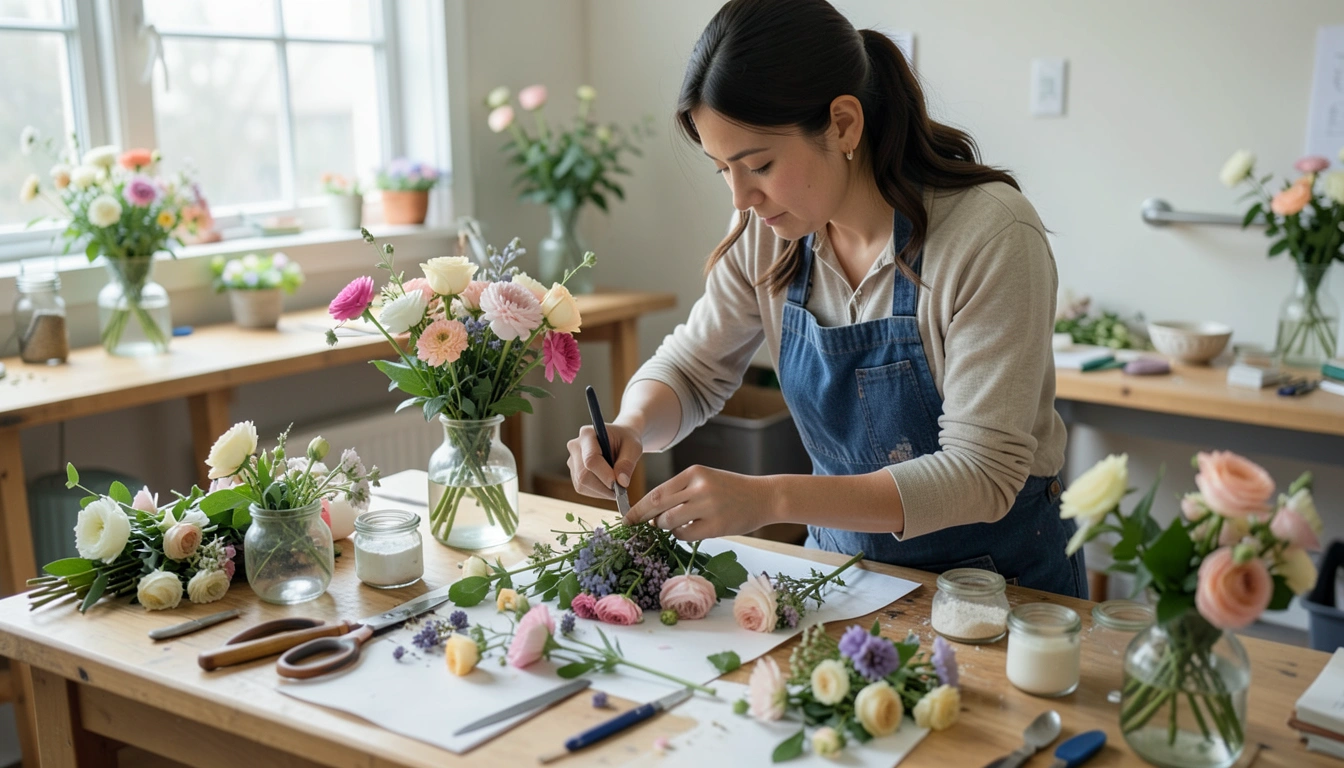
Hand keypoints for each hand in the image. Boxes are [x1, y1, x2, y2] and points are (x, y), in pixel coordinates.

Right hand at [566, 423, 642, 499]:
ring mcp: (572, 460)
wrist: (619, 439)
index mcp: (588, 434)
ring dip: (602, 491)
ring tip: (616, 485)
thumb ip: (627, 463)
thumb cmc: (626, 440)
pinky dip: (597, 492)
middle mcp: (575, 446)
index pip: (591, 459)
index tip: (619, 485)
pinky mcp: (573, 472)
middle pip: (584, 475)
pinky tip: (608, 485)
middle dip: (604, 487)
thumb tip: (622, 482)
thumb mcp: (633, 447)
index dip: (604, 475)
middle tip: (621, 490)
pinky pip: (582, 488)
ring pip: (582, 484)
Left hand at [624, 465, 776, 540]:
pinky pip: (686, 535)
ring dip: (664, 527)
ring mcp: (708, 506)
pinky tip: (689, 530)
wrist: (764, 496)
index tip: (627, 517)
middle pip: (658, 505)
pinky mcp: (716, 525)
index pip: (657, 492)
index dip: (639, 507)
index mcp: (693, 473)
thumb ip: (680, 493)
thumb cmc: (731, 490)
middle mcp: (699, 487)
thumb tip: (652, 516)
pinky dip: (681, 535)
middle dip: (641, 518)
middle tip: (631, 527)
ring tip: (672, 526)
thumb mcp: (705, 480)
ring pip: (669, 521)